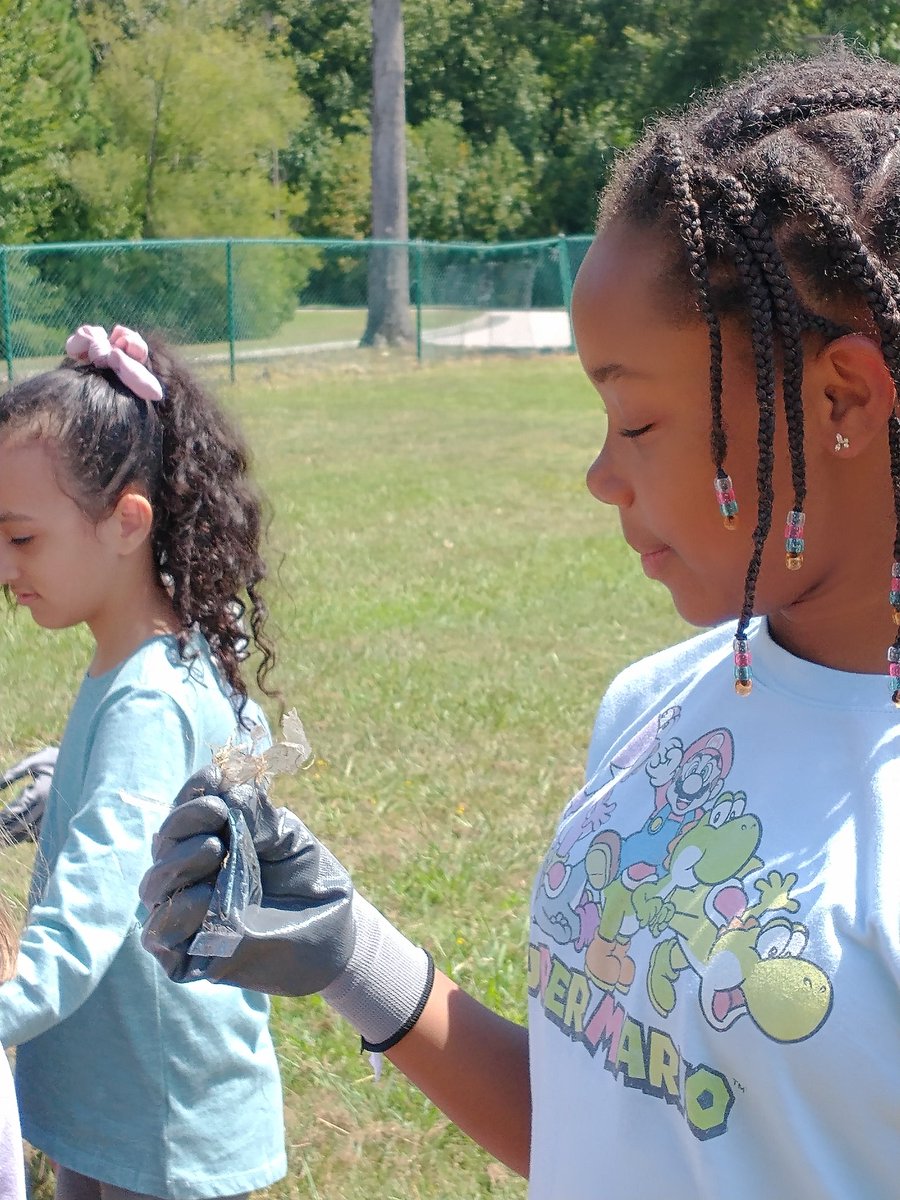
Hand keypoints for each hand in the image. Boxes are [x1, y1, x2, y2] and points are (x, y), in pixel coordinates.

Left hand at [0, 745, 57, 843]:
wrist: (81, 762)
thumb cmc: (54, 759)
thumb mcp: (32, 762)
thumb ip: (13, 773)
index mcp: (39, 792)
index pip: (16, 810)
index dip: (2, 817)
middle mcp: (47, 805)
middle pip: (23, 824)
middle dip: (7, 830)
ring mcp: (55, 811)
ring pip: (33, 830)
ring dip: (18, 837)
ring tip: (4, 842)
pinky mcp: (60, 813)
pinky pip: (44, 830)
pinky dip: (32, 835)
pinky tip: (22, 837)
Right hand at [140, 765, 355, 995]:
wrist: (339, 933)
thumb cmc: (312, 881)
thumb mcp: (289, 838)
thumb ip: (257, 815)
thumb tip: (227, 787)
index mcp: (210, 840)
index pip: (184, 812)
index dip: (193, 792)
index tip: (215, 778)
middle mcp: (192, 876)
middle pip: (163, 845)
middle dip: (184, 821)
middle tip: (218, 813)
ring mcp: (189, 915)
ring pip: (153, 888)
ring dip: (177, 862)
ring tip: (215, 848)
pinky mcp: (190, 957)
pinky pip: (159, 935)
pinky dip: (175, 911)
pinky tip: (204, 894)